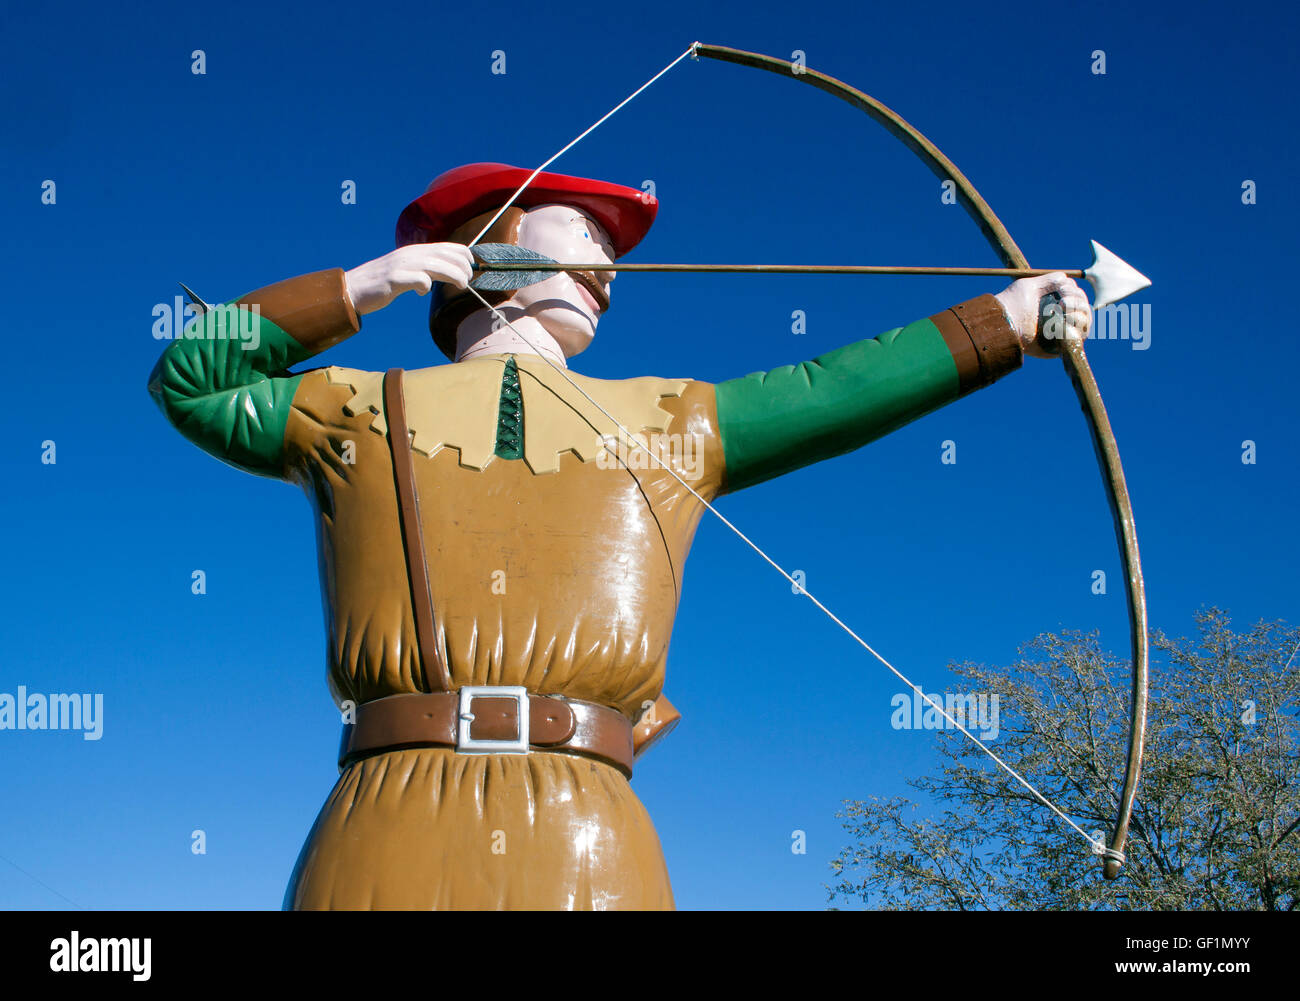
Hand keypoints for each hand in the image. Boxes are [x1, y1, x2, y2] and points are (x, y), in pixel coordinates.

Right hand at [344, 243, 475, 315]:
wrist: (353, 289)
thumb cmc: (383, 283)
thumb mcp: (407, 270)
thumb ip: (425, 269)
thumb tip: (447, 274)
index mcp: (416, 251)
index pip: (447, 247)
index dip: (463, 256)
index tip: (470, 268)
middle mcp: (410, 254)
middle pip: (445, 255)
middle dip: (462, 267)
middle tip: (467, 281)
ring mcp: (401, 265)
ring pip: (435, 265)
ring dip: (453, 275)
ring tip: (461, 285)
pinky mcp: (393, 279)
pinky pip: (417, 279)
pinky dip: (424, 285)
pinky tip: (421, 293)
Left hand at [993, 272, 1091, 359]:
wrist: (1004, 323)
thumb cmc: (1013, 304)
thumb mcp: (1031, 285)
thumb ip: (1052, 280)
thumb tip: (1069, 282)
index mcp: (1057, 305)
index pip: (1079, 298)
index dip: (1075, 292)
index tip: (1063, 290)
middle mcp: (1062, 319)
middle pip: (1085, 309)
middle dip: (1078, 302)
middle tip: (1063, 302)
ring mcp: (1062, 333)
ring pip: (1085, 322)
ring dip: (1078, 314)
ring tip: (1062, 309)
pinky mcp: (1060, 347)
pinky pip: (1078, 338)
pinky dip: (1073, 329)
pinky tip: (1061, 323)